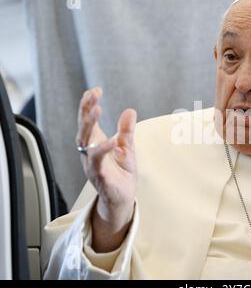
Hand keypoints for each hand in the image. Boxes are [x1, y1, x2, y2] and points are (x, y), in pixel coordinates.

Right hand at [76, 87, 136, 251]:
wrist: (122, 198)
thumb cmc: (121, 172)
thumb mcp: (127, 147)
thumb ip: (126, 130)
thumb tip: (130, 111)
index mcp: (95, 142)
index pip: (88, 120)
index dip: (89, 104)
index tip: (95, 89)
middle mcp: (90, 151)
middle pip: (83, 127)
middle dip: (86, 110)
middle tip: (93, 95)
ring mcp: (92, 163)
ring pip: (86, 142)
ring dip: (90, 125)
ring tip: (97, 110)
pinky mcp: (99, 176)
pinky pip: (98, 162)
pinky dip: (103, 151)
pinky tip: (111, 141)